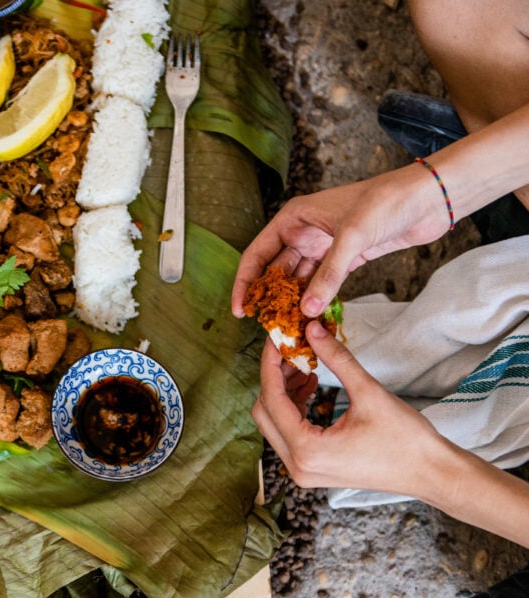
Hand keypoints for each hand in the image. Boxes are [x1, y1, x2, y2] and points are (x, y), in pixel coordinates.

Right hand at [231, 164, 450, 318]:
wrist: (429, 198)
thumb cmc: (386, 202)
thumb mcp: (352, 237)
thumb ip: (329, 275)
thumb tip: (306, 309)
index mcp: (294, 218)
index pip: (257, 253)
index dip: (245, 282)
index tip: (241, 309)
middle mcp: (304, 232)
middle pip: (275, 269)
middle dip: (270, 296)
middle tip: (266, 324)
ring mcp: (325, 246)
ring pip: (299, 279)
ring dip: (293, 301)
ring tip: (287, 326)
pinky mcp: (346, 258)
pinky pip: (323, 283)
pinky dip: (317, 299)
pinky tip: (312, 317)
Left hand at [251, 320, 449, 495]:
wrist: (431, 473)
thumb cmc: (406, 439)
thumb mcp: (369, 393)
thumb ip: (336, 359)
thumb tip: (312, 329)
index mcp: (307, 450)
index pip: (271, 399)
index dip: (270, 364)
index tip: (275, 338)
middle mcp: (297, 466)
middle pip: (265, 412)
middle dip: (274, 377)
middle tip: (290, 349)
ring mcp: (302, 471)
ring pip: (275, 423)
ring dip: (284, 391)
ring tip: (304, 363)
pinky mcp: (312, 469)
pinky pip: (289, 433)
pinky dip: (294, 407)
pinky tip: (311, 383)